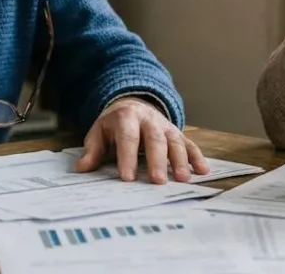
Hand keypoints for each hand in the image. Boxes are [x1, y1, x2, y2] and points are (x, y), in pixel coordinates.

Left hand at [75, 97, 209, 182]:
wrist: (132, 104)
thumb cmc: (114, 125)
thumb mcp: (99, 132)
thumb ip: (93, 150)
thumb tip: (82, 168)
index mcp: (126, 118)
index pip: (128, 137)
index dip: (127, 157)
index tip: (127, 178)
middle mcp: (149, 119)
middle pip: (155, 140)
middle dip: (157, 161)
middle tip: (158, 181)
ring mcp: (165, 126)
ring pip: (175, 141)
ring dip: (180, 160)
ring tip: (182, 179)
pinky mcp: (177, 132)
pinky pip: (189, 143)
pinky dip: (197, 157)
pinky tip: (202, 171)